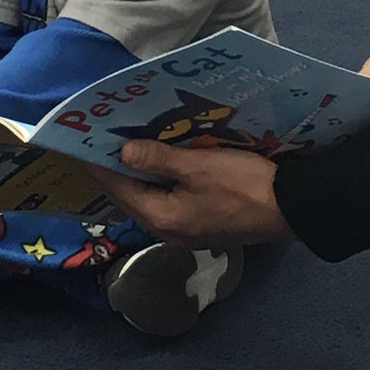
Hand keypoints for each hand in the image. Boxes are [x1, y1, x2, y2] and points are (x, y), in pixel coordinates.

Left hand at [88, 141, 294, 247]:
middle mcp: (167, 230)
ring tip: (126, 146)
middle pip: (131, 196)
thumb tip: (122, 153)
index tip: (79, 143)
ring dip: (138, 174)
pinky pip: (168, 200)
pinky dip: (158, 181)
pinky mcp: (202, 224)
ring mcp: (185, 230)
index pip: (118, 188)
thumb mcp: (199, 166)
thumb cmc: (243, 185)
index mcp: (161, 217)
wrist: (290, 208)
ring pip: (150, 198)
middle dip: (115, 169)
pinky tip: (161, 163)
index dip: (98, 165)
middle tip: (100, 139)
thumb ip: (159, 159)